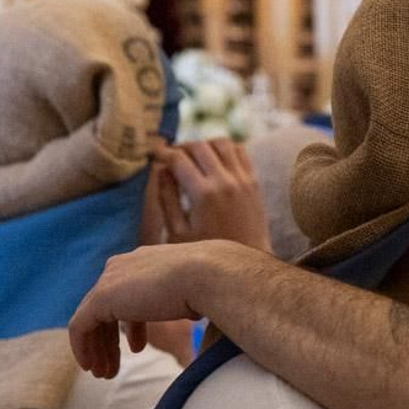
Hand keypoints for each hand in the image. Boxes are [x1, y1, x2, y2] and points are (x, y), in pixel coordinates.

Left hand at [70, 241, 254, 378]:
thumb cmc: (215, 286)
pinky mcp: (101, 297)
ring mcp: (109, 280)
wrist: (209, 275)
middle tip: (112, 368)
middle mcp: (122, 267)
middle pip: (105, 308)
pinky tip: (91, 367)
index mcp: (144, 263)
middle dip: (107, 341)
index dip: (129, 326)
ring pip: (90, 320)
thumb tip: (204, 319)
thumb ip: (187, 302)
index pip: (126, 296)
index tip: (136, 350)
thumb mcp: (197, 294)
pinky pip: (81, 326)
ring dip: (96, 349)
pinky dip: (83, 348)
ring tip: (103, 374)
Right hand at [149, 139, 269, 250]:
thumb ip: (166, 197)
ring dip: (203, 144)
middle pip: (198, 145)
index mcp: (203, 194)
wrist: (246, 265)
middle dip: (180, 147)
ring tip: (192, 157)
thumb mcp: (177, 231)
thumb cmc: (207, 253)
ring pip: (221, 142)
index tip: (153, 155)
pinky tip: (214, 161)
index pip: (178, 159)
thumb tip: (160, 169)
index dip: (162, 153)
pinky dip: (225, 149)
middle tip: (170, 157)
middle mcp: (226, 182)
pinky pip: (240, 151)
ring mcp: (243, 180)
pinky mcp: (254, 183)